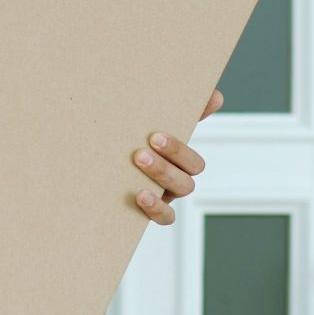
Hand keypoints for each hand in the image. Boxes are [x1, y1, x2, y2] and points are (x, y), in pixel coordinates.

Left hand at [131, 89, 221, 225]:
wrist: (98, 171)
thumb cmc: (129, 142)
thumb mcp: (146, 124)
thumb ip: (176, 109)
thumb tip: (215, 97)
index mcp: (177, 156)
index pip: (192, 150)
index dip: (182, 143)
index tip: (158, 134)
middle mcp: (176, 175)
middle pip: (190, 169)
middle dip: (173, 154)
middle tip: (148, 143)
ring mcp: (166, 194)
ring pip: (181, 189)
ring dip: (163, 173)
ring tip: (140, 160)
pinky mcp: (152, 211)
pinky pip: (166, 217)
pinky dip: (157, 208)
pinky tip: (140, 196)